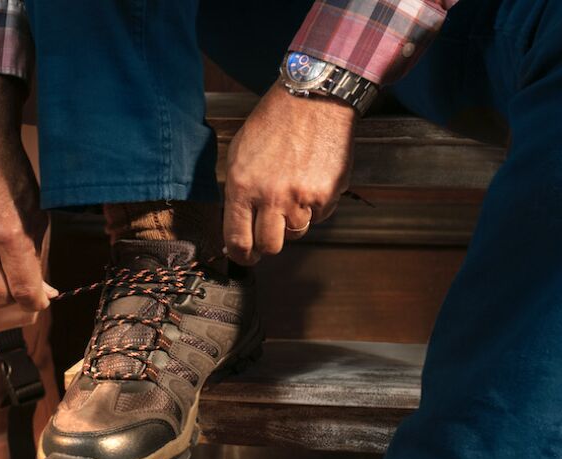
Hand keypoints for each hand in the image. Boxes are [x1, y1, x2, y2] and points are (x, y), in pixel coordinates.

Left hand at [223, 89, 355, 264]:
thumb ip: (237, 192)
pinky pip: (319, 216)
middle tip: (270, 233)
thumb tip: (235, 225)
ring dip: (294, 221)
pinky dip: (315, 206)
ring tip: (293, 192)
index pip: (237, 240)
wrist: (313, 99)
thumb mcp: (239, 153)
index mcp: (242, 187)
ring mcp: (300, 198)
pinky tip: (311, 180)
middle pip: (269, 247)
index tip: (245, 257)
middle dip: (268, 245)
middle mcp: (270, 197)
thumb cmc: (274, 122)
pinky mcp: (326, 194)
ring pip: (296, 233)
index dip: (241, 256)